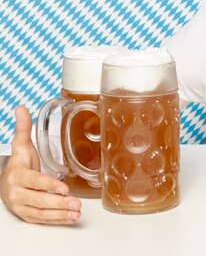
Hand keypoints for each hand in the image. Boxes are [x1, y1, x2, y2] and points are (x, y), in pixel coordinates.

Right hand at [0, 106, 81, 223]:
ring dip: (60, 213)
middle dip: (58, 202)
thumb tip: (21, 108)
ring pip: (41, 212)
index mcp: (17, 176)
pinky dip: (57, 219)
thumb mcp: (21, 146)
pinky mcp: (28, 215)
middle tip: (76, 203)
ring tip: (77, 212)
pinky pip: (43, 219)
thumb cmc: (19, 164)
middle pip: (38, 200)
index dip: (48, 185)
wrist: (6, 182)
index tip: (63, 188)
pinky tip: (71, 218)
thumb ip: (23, 128)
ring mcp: (22, 206)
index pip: (34, 181)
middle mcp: (17, 193)